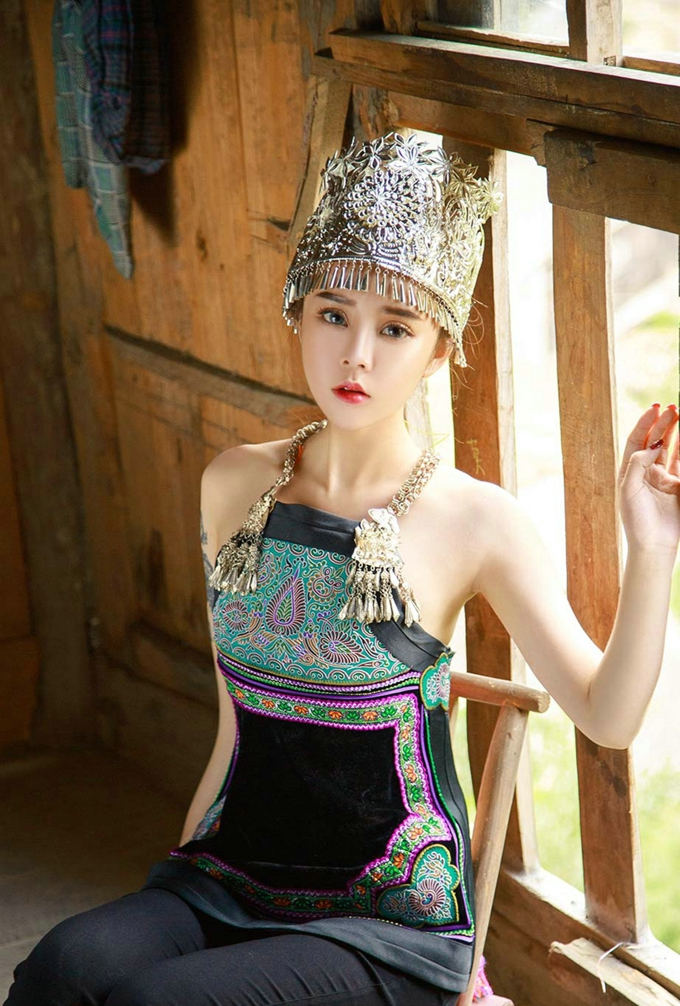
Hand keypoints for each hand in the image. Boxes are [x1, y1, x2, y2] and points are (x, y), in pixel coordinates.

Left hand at [618, 404, 679, 553]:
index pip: (636, 441)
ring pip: (669, 449)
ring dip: (675, 432)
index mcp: (629, 472)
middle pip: (654, 441)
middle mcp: (645, 472)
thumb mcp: (629, 490)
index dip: (645, 424)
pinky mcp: (677, 486)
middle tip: (672, 408)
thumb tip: (650, 446)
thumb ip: (637, 465)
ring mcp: (662, 479)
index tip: (654, 409)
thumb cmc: (636, 520)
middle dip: (663, 424)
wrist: (654, 545)